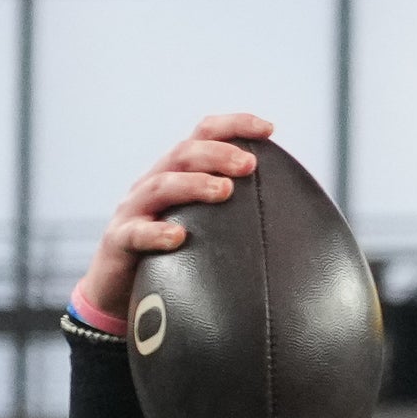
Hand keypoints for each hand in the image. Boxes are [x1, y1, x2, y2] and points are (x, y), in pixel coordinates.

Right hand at [70, 113, 271, 325]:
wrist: (119, 292)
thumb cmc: (173, 258)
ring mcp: (133, 211)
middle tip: (250, 164)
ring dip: (194, 185)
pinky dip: (156, 232)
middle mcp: (153, 184)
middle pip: (183, 155)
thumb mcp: (206, 229)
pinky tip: (179, 237)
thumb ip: (238, 217)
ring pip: (160, 186)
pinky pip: (135, 234)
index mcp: (178, 175)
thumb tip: (298, 222)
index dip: (234, 125)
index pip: (203, 136)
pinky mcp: (118, 242)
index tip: (269, 129)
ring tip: (225, 191)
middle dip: (217, 154)